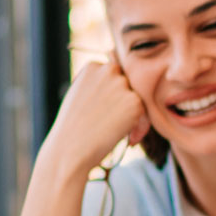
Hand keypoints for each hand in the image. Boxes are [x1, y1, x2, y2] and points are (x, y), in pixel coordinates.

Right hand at [40, 58, 150, 176]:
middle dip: (123, 103)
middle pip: (126, 85)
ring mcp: (123, 85)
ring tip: (118, 132)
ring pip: (136, 99)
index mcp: (92, 66)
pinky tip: (129, 139)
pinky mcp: (135, 102)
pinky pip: (145, 114)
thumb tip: (117, 88)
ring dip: (132, 115)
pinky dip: (140, 128)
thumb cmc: (71, 129)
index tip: (105, 112)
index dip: (112, 95)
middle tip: (113, 123)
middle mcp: (109, 70)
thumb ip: (97, 87)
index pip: (112, 75)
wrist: (70, 149)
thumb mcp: (79, 96)